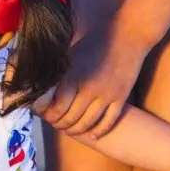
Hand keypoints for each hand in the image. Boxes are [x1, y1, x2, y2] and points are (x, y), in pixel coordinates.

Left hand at [44, 24, 148, 138]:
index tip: (47, 117)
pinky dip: (100, 131)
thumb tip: (41, 87)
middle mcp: (89, 88)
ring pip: (88, 123)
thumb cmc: (95, 43)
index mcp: (73, 76)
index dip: (50, 116)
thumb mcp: (72, 55)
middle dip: (61, 125)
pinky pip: (109, 121)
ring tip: (71, 130)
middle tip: (57, 125)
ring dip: (78, 130)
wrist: (128, 35)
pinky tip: (93, 135)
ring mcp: (107, 95)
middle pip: (71, 118)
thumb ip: (59, 73)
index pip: (57, 108)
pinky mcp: (121, 97)